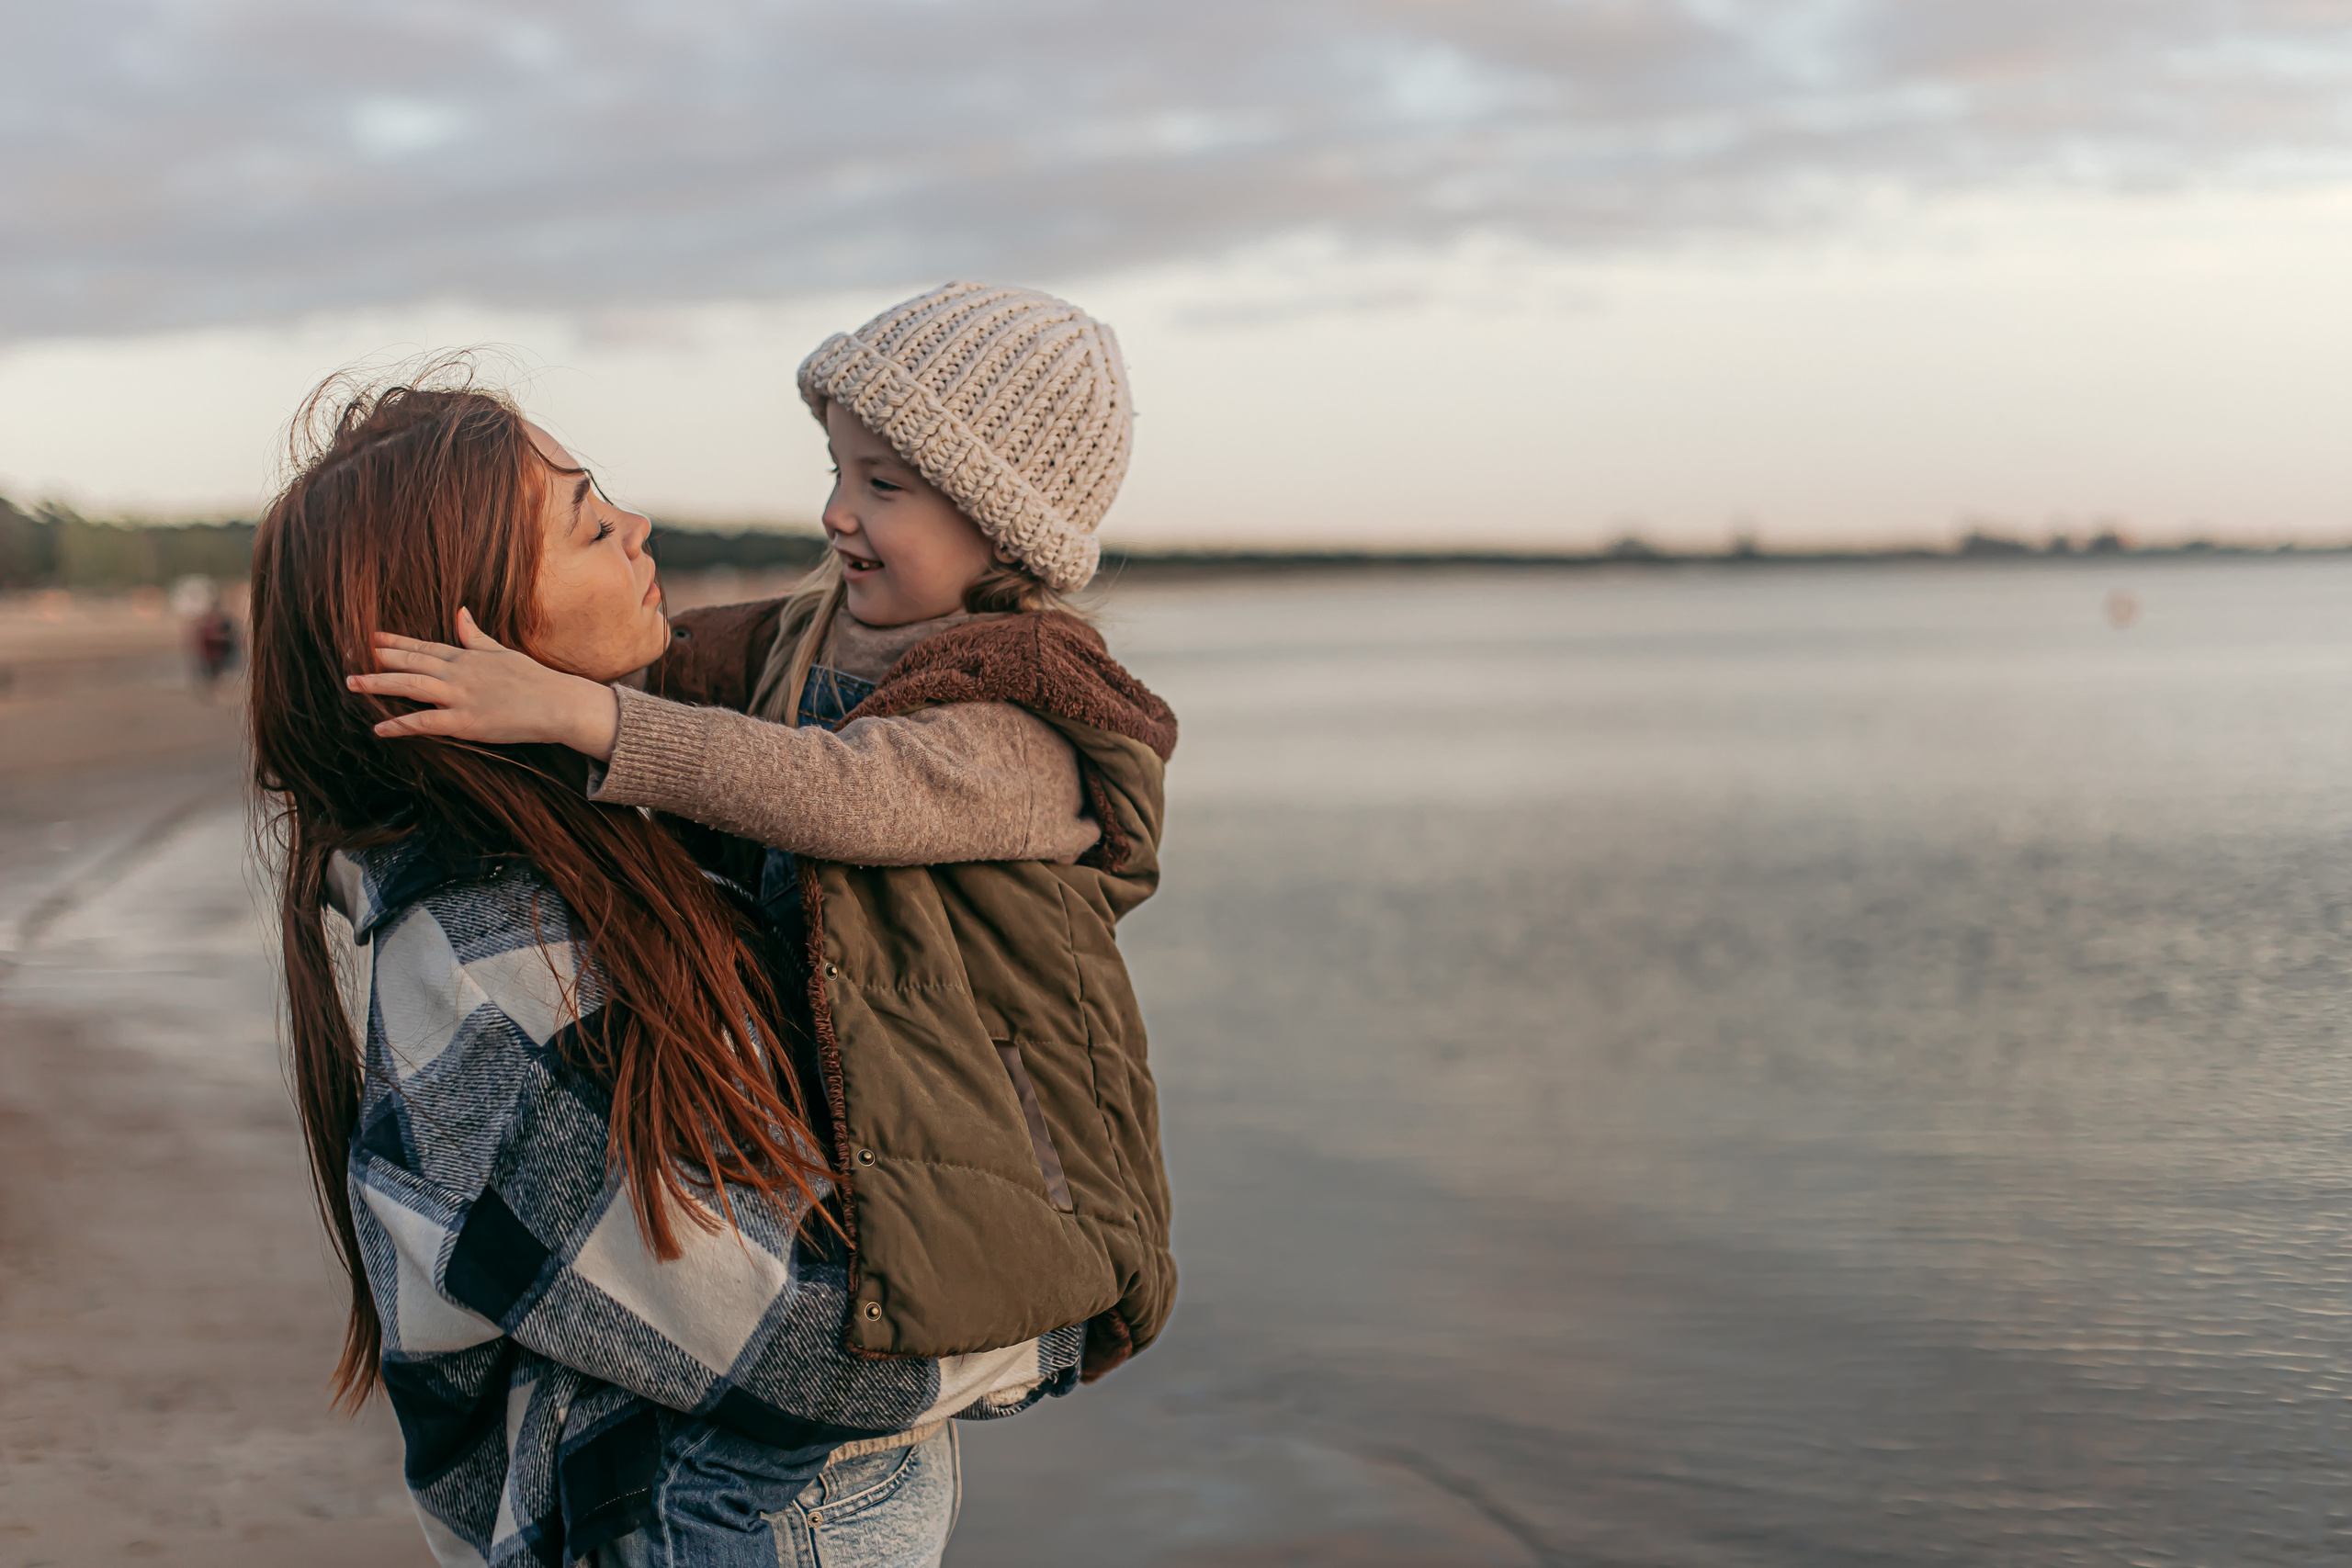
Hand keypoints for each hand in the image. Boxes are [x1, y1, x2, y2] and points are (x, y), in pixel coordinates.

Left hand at [349, 608, 621, 761]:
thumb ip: (475, 636)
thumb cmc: (534, 680)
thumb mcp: (502, 653)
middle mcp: (458, 673)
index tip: (370, 637)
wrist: (558, 704)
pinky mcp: (465, 722)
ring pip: (410, 687)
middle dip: (377, 660)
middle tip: (347, 656)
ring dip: (378, 685)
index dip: (394, 642)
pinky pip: (425, 723)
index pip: (423, 647)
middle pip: (409, 663)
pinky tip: (379, 727)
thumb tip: (461, 612)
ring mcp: (459, 697)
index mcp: (467, 657)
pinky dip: (400, 725)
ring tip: (352, 684)